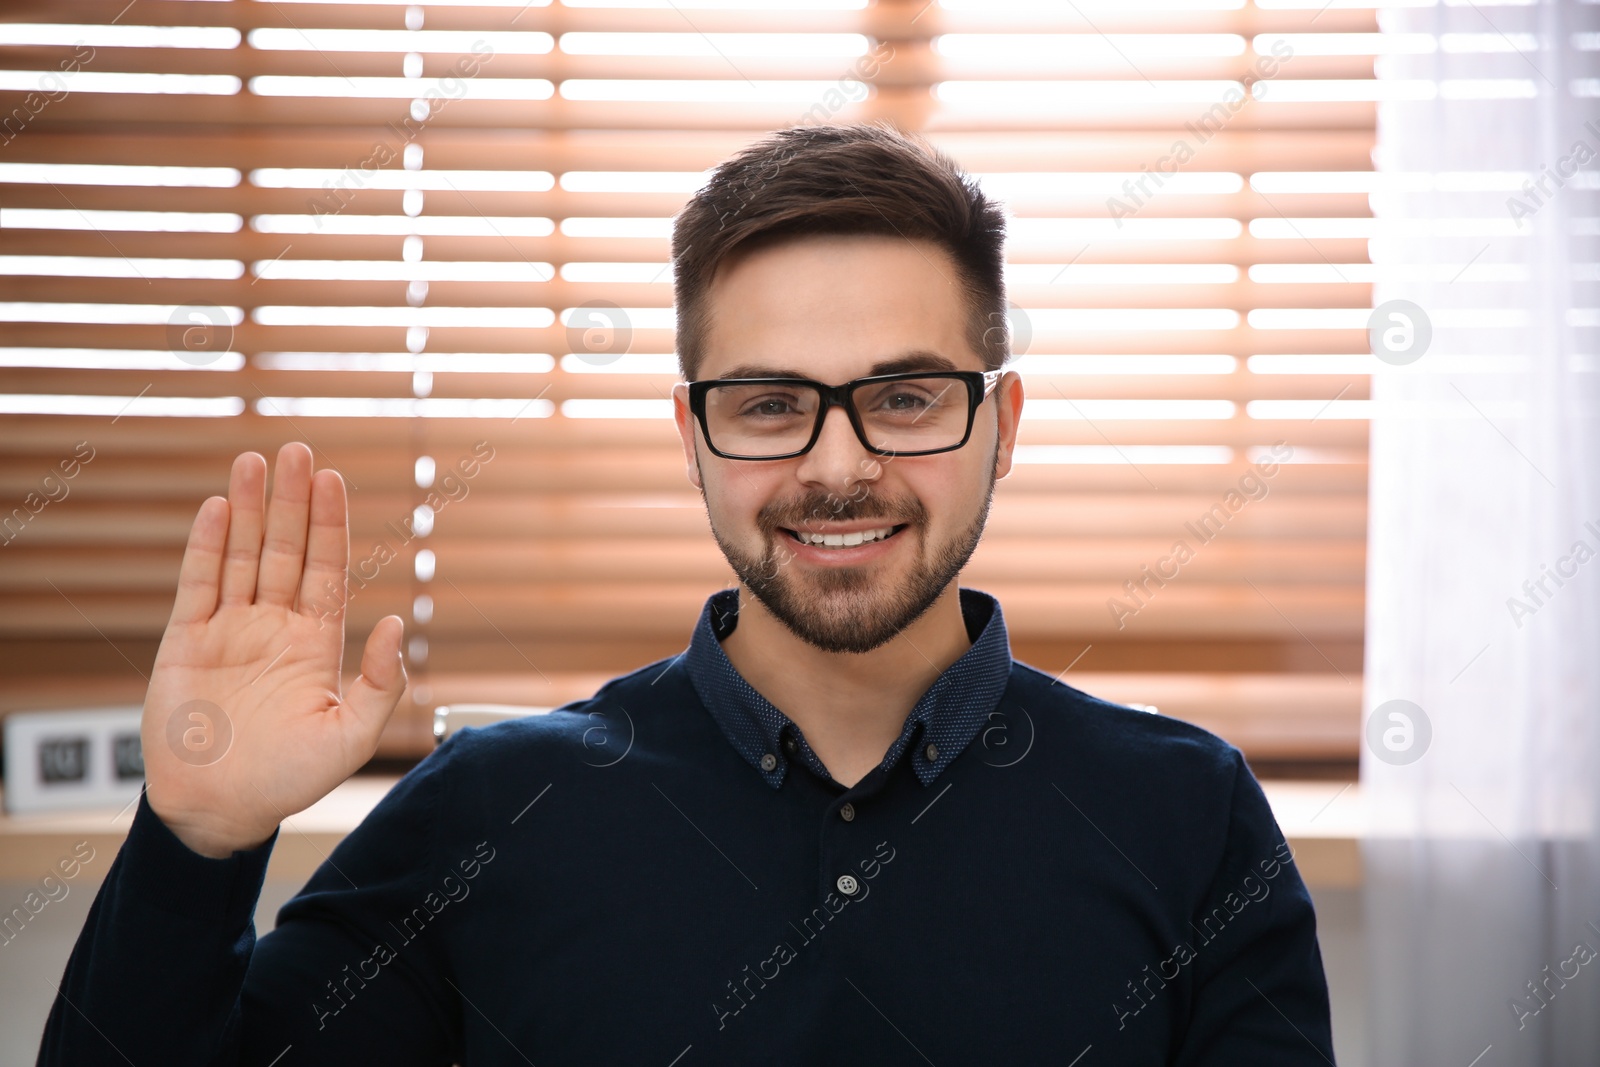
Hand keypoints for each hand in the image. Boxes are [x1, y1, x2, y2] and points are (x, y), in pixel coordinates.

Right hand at [140, 443, 406, 857]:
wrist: (219, 809)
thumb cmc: (288, 780)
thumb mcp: (351, 737)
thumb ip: (380, 683)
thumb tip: (395, 624)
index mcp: (316, 643)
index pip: (326, 569)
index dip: (329, 524)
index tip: (333, 479)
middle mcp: (275, 627)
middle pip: (284, 549)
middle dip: (291, 501)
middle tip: (297, 449)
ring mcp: (230, 630)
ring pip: (241, 557)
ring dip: (247, 510)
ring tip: (254, 461)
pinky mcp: (187, 642)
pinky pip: (197, 585)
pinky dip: (205, 547)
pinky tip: (215, 508)